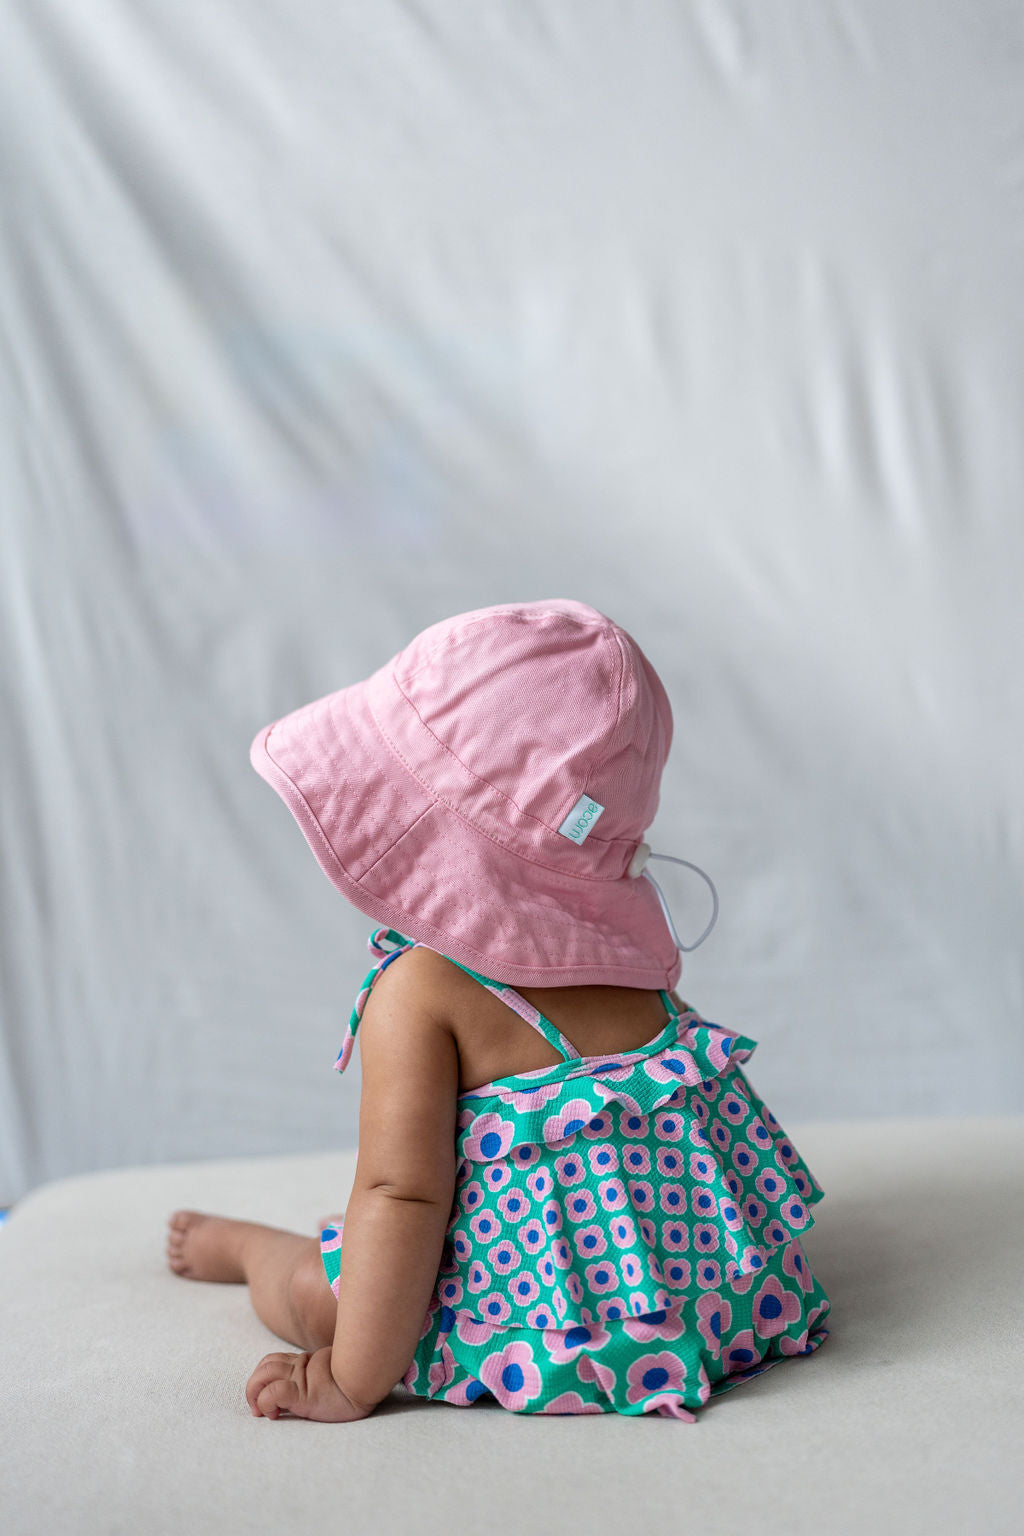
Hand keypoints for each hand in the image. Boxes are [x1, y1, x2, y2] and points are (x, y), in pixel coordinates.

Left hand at [246, 1346, 373, 1421]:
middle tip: (256, 1409)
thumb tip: (313, 1386)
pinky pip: (274, 1393)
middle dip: (252, 1387)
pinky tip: (273, 1414)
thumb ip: (317, 1374)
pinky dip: (265, 1402)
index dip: (262, 1377)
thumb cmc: (353, 1386)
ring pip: (263, 1375)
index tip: (263, 1399)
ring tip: (261, 1412)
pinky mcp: (303, 1394)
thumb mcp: (330, 1376)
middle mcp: (299, 1367)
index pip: (273, 1361)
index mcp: (304, 1363)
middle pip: (264, 1366)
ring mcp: (301, 1379)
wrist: (367, 1385)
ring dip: (253, 1394)